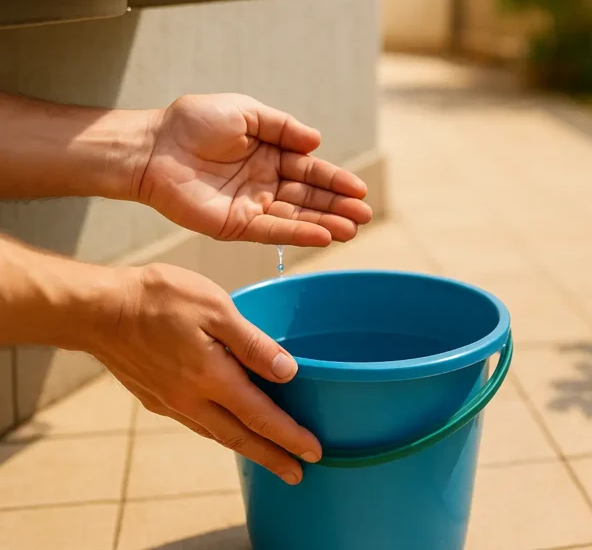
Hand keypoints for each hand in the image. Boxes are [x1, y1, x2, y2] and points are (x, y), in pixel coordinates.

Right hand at [89, 263, 320, 484]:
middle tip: (298, 474)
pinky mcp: (154, 396)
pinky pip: (196, 422)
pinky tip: (227, 426)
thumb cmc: (159, 298)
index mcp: (211, 377)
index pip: (260, 416)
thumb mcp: (216, 308)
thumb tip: (288, 371)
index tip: (313, 452)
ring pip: (216, 433)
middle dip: (273, 457)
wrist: (97, 309)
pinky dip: (219, 431)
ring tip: (269, 455)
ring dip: (247, 448)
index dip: (289, 436)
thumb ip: (252, 343)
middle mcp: (190, 399)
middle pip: (240, 437)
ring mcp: (170, 401)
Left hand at [137, 93, 371, 246]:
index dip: (335, 180)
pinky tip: (323, 235)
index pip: (310, 170)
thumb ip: (283, 127)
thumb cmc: (192, 122)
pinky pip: (272, 230)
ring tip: (352, 229)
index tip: (359, 190)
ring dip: (325, 223)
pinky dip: (298, 233)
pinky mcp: (235, 225)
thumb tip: (317, 143)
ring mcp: (251, 206)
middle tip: (364, 215)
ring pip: (296, 216)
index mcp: (270, 154)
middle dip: (337, 206)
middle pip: (309, 196)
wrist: (152, 146)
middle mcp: (265, 183)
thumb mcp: (245, 113)